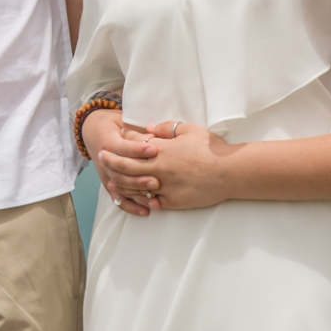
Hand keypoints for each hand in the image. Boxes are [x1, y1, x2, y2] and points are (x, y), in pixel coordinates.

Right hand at [83, 110, 155, 215]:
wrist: (93, 131)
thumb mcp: (122, 120)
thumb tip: (153, 136)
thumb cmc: (114, 124)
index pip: (123, 147)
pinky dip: (131, 206)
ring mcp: (106, 174)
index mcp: (108, 141)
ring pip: (120, 187)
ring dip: (138, 195)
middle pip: (120, 172)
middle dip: (139, 178)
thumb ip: (136, 130)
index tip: (154, 149)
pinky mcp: (109, 183)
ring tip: (155, 201)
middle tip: (156, 181)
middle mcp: (104, 160)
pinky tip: (145, 212)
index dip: (137, 149)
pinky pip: (118, 198)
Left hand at [101, 122, 236, 210]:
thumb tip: (148, 128)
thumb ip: (166, 128)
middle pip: (127, 167)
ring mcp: (164, 187)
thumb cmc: (211, 149)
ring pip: (134, 187)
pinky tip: (132, 197)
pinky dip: (139, 199)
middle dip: (111, 162)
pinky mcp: (172, 202)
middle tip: (101, 158)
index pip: (133, 146)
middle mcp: (159, 168)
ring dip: (120, 183)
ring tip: (111, 180)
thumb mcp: (189, 129)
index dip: (120, 145)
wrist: (229, 172)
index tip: (111, 143)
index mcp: (161, 149)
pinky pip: (150, 202)